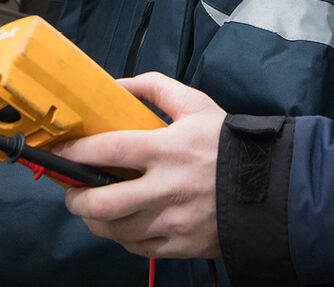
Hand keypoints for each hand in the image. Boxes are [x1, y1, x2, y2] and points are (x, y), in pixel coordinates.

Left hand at [54, 72, 225, 259]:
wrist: (272, 186)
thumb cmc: (229, 144)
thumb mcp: (196, 105)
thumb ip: (154, 89)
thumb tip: (117, 85)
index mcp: (167, 148)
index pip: (106, 151)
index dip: (75, 153)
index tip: (60, 154)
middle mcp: (166, 188)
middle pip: (102, 202)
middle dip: (75, 199)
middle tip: (70, 192)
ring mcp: (174, 220)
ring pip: (116, 230)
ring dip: (95, 221)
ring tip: (92, 210)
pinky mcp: (183, 244)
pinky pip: (139, 247)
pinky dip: (124, 238)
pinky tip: (123, 225)